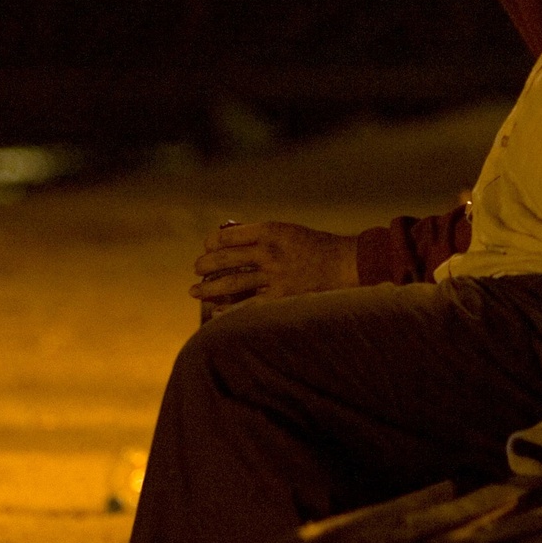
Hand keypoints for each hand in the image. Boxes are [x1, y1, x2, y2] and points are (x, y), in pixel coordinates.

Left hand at [190, 221, 357, 307]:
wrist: (346, 265)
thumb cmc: (315, 247)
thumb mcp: (287, 231)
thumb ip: (260, 236)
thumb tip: (228, 240)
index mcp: (270, 230)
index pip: (229, 235)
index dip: (213, 241)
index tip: (208, 246)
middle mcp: (269, 252)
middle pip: (225, 258)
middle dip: (205, 264)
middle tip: (196, 269)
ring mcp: (274, 277)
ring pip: (231, 283)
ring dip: (209, 287)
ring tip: (194, 291)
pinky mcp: (281, 299)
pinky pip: (247, 306)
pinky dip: (228, 310)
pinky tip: (215, 312)